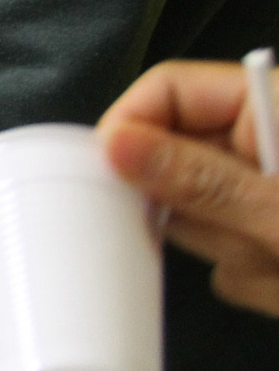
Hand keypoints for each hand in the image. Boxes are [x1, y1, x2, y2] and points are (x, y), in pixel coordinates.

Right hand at [100, 61, 278, 315]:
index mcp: (270, 108)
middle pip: (176, 163)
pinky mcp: (267, 242)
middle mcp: (263, 145)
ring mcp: (264, 198)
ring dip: (234, 255)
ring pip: (200, 221)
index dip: (131, 127)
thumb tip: (115, 145)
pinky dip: (256, 281)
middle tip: (240, 240)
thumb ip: (203, 180)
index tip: (108, 178)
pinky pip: (224, 262)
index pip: (170, 90)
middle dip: (196, 215)